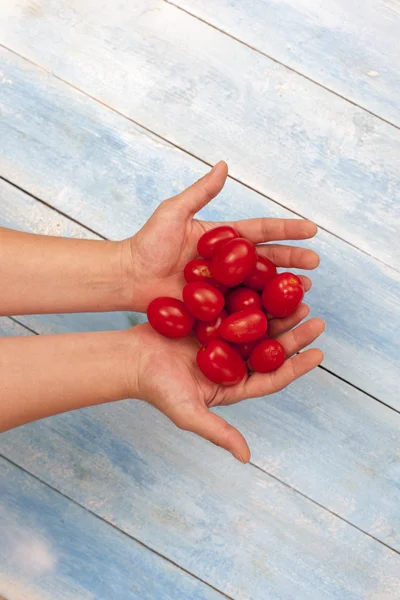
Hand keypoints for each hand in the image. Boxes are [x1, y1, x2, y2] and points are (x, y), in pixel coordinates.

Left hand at [124, 162, 319, 311]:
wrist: (128, 276)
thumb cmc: (147, 242)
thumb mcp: (174, 212)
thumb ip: (201, 192)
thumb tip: (224, 165)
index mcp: (223, 239)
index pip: (261, 231)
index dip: (286, 230)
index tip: (312, 229)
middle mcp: (228, 263)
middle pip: (267, 259)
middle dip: (293, 260)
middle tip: (316, 264)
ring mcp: (223, 286)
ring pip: (259, 286)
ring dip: (283, 287)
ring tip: (306, 288)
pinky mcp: (214, 307)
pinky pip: (241, 309)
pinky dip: (261, 311)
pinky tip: (279, 315)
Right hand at [129, 309, 324, 462]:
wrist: (130, 359)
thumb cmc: (157, 388)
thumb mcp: (188, 413)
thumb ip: (217, 433)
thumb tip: (246, 458)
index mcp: (234, 385)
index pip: (273, 376)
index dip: (297, 366)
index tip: (319, 353)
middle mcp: (233, 361)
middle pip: (271, 347)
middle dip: (294, 334)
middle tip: (316, 319)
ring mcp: (222, 338)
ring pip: (258, 323)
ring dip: (279, 312)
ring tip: (300, 296)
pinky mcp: (210, 317)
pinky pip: (236, 305)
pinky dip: (252, 295)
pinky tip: (267, 281)